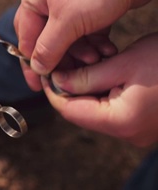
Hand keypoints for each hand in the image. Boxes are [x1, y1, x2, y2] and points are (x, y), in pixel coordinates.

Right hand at [15, 0, 157, 77]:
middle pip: (46, 38)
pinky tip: (106, 51)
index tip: (38, 84)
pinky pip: (86, 31)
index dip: (32, 62)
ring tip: (95, 59)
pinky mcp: (91, 5)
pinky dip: (94, 43)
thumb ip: (48, 48)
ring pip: (69, 37)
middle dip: (60, 58)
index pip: (26, 37)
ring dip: (81, 52)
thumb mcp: (67, 22)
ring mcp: (71, 1)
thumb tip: (37, 67)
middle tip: (69, 76)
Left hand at [43, 33, 157, 146]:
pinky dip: (105, 87)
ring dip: (87, 84)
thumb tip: (57, 81)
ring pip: (97, 107)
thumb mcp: (123, 62)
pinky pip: (114, 106)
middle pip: (82, 110)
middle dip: (70, 84)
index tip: (44, 68)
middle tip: (63, 59)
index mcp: (120, 121)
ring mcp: (138, 129)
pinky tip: (105, 64)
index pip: (69, 110)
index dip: (52, 89)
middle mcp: (128, 132)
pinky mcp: (145, 121)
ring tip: (85, 57)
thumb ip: (86, 76)